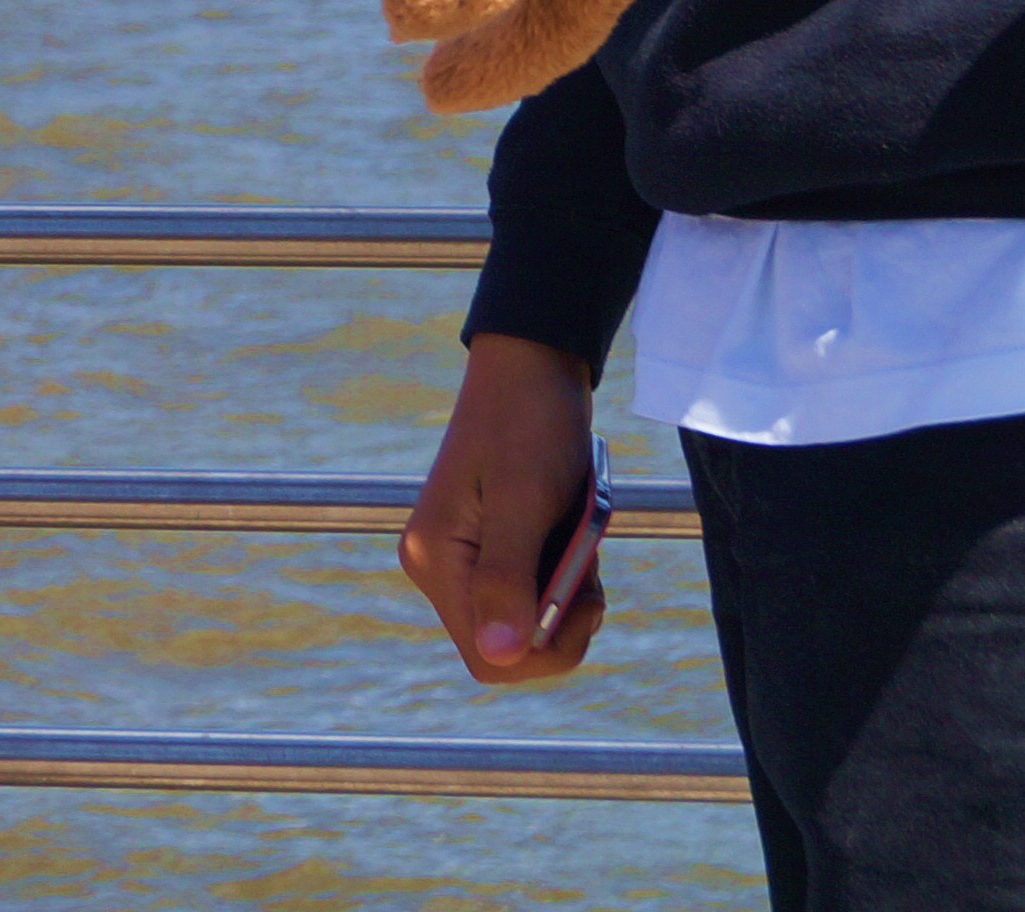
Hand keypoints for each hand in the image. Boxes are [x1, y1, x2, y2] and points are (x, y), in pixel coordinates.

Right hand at [397, 333, 607, 681]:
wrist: (534, 368)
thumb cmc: (531, 426)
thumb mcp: (526, 502)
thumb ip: (509, 581)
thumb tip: (501, 656)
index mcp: (436, 559)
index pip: (489, 657)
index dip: (545, 649)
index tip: (582, 600)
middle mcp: (437, 567)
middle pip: (509, 647)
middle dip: (561, 620)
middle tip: (588, 568)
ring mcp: (460, 559)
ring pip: (526, 623)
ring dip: (568, 594)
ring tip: (581, 541)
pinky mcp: (484, 549)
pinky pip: (531, 594)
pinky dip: (563, 577)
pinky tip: (572, 537)